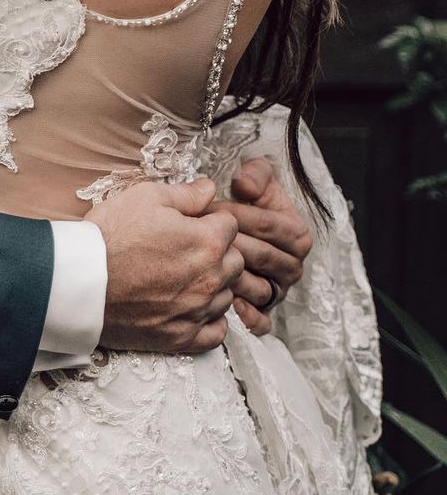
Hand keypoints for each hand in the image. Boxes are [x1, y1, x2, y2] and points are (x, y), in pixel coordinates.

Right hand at [85, 178, 242, 354]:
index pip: (232, 225)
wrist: (80, 282)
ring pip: (227, 295)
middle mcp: (211, 279)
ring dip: (214, 284)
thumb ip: (186, 194)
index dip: (211, 220)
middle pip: (236, 261)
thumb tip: (210, 188)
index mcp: (207, 241)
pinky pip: (217, 331)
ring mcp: (198, 311)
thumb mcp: (145, 197)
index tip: (192, 223)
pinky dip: (209, 319)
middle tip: (187, 248)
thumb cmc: (110, 235)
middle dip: (218, 251)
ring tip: (183, 276)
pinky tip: (190, 306)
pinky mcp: (183, 338)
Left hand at [215, 157, 312, 336]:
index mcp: (297, 234)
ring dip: (233, 277)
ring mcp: (278, 290)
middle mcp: (292, 265)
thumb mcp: (256, 177)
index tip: (211, 208)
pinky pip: (263, 321)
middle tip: (198, 235)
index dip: (239, 215)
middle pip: (262, 255)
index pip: (269, 225)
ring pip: (260, 287)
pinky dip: (249, 316)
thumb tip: (244, 184)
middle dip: (229, 242)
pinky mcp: (265, 311)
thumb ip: (255, 173)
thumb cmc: (248, 200)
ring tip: (206, 265)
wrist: (238, 227)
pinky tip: (230, 303)